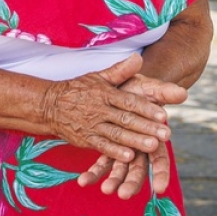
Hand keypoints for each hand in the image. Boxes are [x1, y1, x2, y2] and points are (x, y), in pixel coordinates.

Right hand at [40, 55, 171, 162]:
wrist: (50, 105)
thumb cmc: (79, 89)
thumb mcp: (98, 76)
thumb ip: (120, 70)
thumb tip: (138, 58)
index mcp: (105, 93)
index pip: (129, 101)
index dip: (146, 108)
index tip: (163, 115)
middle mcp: (100, 110)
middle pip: (126, 119)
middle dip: (146, 127)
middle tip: (166, 134)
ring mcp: (92, 125)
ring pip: (117, 134)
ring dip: (135, 141)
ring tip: (152, 146)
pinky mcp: (86, 139)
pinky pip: (102, 146)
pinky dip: (115, 152)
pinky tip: (129, 156)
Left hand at [78, 74, 186, 197]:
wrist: (120, 86)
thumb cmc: (139, 90)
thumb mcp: (150, 88)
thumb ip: (164, 92)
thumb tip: (183, 92)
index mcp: (153, 138)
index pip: (160, 159)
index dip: (160, 173)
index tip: (160, 188)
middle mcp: (139, 148)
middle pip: (138, 169)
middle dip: (132, 183)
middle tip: (124, 194)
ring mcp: (123, 150)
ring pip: (119, 170)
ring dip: (113, 180)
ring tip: (105, 190)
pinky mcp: (107, 149)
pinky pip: (101, 163)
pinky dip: (93, 172)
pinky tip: (82, 181)